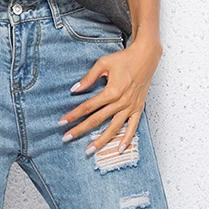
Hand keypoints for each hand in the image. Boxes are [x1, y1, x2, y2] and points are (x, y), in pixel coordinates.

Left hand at [57, 34, 162, 154]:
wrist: (145, 57)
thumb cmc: (124, 58)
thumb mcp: (103, 63)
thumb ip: (88, 78)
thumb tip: (74, 89)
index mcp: (111, 91)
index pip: (88, 107)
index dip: (74, 115)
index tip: (62, 122)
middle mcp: (121, 102)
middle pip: (97, 120)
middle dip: (80, 130)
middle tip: (66, 138)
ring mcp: (130, 107)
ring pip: (113, 128)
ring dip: (101, 141)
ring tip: (89, 151)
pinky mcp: (138, 108)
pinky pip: (133, 127)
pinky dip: (127, 139)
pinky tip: (119, 149)